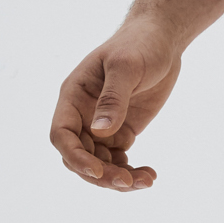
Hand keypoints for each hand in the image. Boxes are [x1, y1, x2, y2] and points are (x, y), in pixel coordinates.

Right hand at [49, 21, 182, 190]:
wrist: (161, 40)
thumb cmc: (139, 45)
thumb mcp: (126, 67)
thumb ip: (113, 98)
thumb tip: (101, 132)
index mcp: (73, 96)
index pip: (62, 134)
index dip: (75, 156)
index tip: (98, 170)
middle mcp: (82, 115)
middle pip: (79, 157)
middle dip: (101, 174)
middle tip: (129, 182)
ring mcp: (101, 126)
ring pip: (99, 164)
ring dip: (118, 179)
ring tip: (147, 180)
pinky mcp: (121, 133)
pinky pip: (118, 162)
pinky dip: (130, 173)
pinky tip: (149, 175)